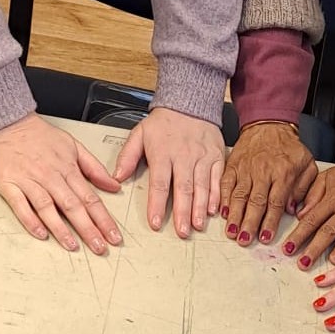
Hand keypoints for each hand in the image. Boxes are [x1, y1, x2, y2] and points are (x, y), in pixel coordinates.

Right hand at [0, 115, 123, 254]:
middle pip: (73, 206)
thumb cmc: (38, 135)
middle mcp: (50, 176)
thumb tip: (114, 185)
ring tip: (73, 245)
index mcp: (67, 168)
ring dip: (61, 229)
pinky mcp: (9, 184)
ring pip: (48, 208)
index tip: (113, 236)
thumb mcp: (72, 145)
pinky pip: (20, 205)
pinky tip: (41, 233)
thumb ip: (94, 167)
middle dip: (88, 229)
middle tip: (100, 247)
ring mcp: (29, 181)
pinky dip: (30, 220)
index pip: (90, 198)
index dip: (103, 219)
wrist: (6, 121)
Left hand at [114, 108, 225, 237]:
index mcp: (163, 152)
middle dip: (182, 212)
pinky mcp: (216, 157)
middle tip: (181, 232)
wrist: (190, 102)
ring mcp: (202, 157)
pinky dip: (216, 196)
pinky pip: (217, 179)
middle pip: (183, 188)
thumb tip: (117, 177)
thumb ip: (127, 156)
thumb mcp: (140, 133)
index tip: (155, 223)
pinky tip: (213, 210)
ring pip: (202, 186)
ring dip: (200, 208)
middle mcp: (184, 156)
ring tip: (197, 225)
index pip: (159, 183)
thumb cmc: (164, 122)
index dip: (157, 205)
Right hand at [219, 121, 315, 246]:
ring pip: (239, 195)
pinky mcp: (233, 165)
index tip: (265, 237)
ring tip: (232, 233)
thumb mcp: (307, 164)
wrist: (269, 124)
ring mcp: (246, 169)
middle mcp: (263, 171)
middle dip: (249, 223)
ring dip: (235, 216)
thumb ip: (304, 189)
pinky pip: (226, 184)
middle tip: (245, 240)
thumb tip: (294, 211)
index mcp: (283, 173)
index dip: (269, 222)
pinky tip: (223, 214)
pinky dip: (224, 199)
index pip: (275, 202)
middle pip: (255, 201)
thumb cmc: (289, 148)